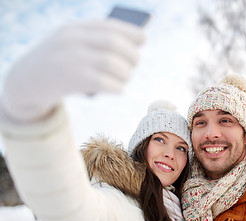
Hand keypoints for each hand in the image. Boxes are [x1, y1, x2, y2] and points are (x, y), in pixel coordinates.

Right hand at [0, 19, 144, 122]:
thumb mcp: (69, 46)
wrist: (23, 83)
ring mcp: (70, 59)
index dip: (130, 32)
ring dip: (126, 73)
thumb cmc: (55, 66)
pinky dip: (117, 87)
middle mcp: (72, 40)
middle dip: (132, 54)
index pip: (109, 26)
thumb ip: (94, 44)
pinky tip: (119, 90)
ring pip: (112, 63)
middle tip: (134, 64)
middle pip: (114, 43)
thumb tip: (132, 47)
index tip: (144, 38)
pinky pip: (104, 82)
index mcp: (74, 30)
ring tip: (125, 79)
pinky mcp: (70, 79)